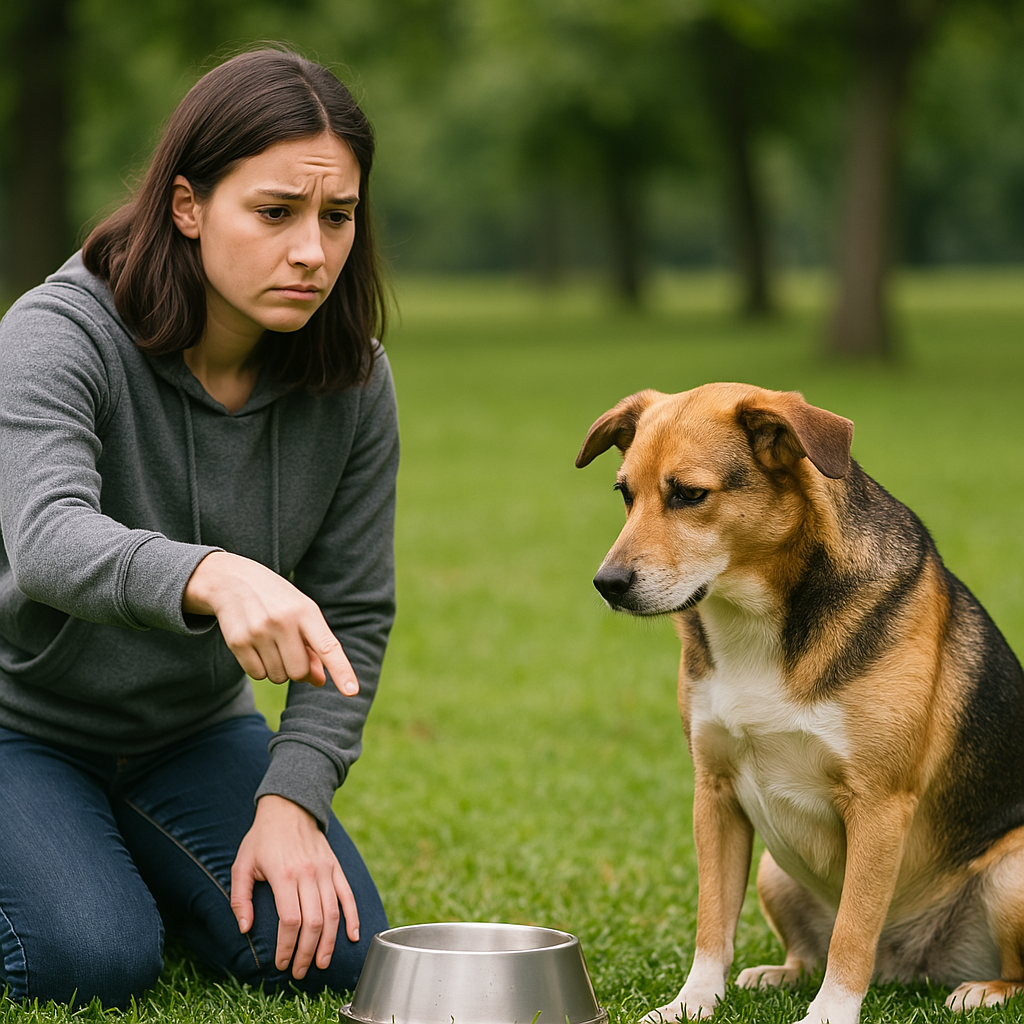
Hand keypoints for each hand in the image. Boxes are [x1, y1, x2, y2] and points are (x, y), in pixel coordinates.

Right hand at [183, 550, 358, 692]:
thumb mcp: (301, 613)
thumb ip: (315, 646)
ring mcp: (259, 631)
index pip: (327, 647)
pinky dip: (259, 668)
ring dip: (277, 668)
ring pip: (278, 676)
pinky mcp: (238, 641)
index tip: (352, 692)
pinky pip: (257, 675)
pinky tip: (255, 646)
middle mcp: (283, 621)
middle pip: (299, 672)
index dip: (341, 670)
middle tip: (289, 651)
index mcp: (306, 611)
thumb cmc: (277, 600)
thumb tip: (320, 681)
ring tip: (270, 642)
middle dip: (298, 670)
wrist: (232, 579)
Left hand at [230, 795, 359, 977]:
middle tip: (300, 972)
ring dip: (329, 943)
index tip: (281, 963)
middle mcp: (308, 873)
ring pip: (333, 913)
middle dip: (307, 953)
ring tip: (321, 963)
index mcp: (284, 874)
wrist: (289, 807)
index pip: (290, 921)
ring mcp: (325, 870)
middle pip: (314, 922)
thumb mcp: (241, 864)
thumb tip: (244, 929)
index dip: (287, 947)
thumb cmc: (261, 838)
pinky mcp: (335, 867)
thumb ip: (240, 898)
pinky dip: (353, 917)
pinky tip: (352, 936)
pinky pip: (347, 895)